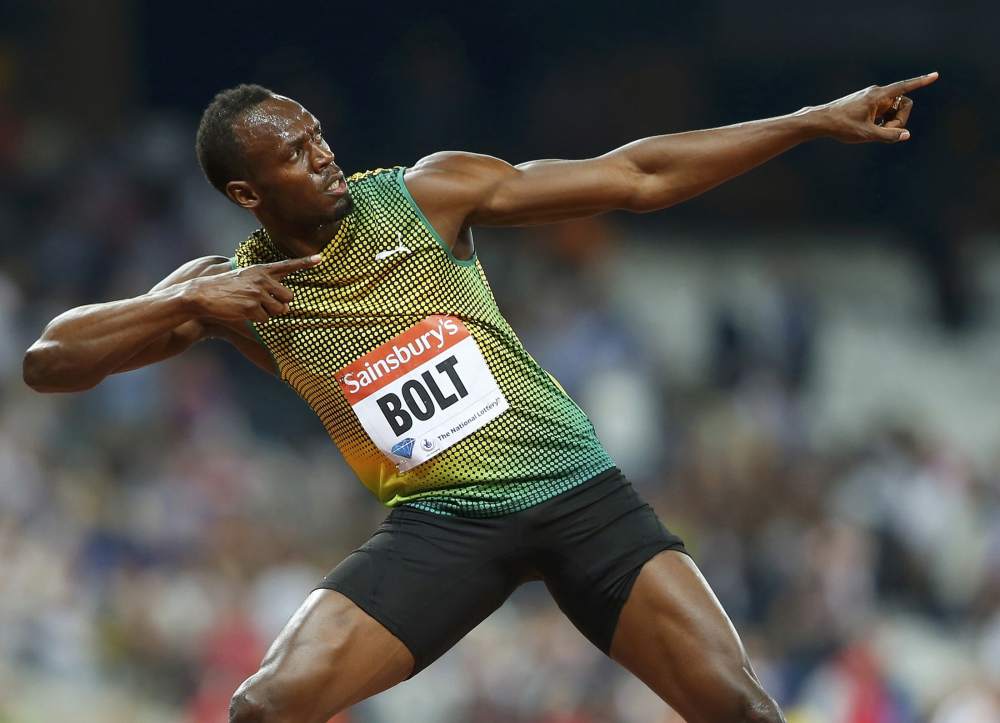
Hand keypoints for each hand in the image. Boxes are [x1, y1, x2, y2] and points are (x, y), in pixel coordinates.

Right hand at [184, 254, 322, 322]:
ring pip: (279, 310)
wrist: (202, 293)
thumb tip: (286, 305)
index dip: (305, 263)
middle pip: (289, 297)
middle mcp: (262, 279)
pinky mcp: (251, 306)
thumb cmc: (225, 288)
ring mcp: (257, 292)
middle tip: (265, 304)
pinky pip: (266, 319)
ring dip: (269, 314)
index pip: (288, 266)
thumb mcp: (245, 277)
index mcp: (262, 270)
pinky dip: (257, 321)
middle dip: (282, 304)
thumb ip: (265, 285)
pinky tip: (244, 313)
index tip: (321, 258)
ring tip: (251, 307)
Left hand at [816, 72, 937, 143]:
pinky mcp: (868, 104)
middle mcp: (877, 93)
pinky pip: (884, 112)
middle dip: (899, 120)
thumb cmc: (842, 126)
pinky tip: (868, 128)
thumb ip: (888, 136)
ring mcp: (872, 98)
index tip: (935, 75)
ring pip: (893, 110)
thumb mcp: (866, 134)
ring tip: (872, 131)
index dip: (921, 82)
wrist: (821, 121)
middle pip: (902, 104)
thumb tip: (906, 135)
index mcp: (878, 95)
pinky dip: (882, 122)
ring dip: (889, 122)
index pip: (904, 87)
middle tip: (884, 132)